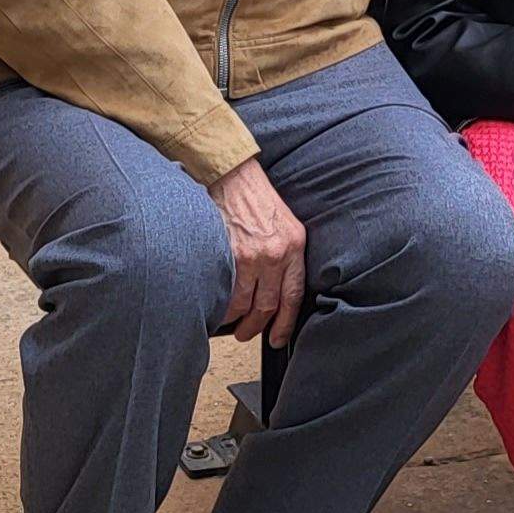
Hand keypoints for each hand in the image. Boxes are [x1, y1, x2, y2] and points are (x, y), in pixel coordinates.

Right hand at [207, 158, 309, 346]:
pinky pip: (227, 292)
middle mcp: (276, 253)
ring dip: (237, 320)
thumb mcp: (285, 224)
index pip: (293, 296)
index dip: (284, 322)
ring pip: (245, 304)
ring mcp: (252, 255)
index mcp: (294, 246)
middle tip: (248, 333)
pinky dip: (222, 305)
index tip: (278, 336)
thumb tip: (277, 291)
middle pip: (267, 306)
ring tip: (231, 324)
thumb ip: (286, 256)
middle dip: (256, 327)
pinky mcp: (230, 254)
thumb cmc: (256, 198)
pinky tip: (218, 308)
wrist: (233, 176)